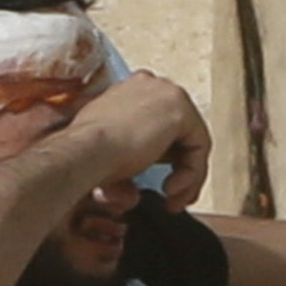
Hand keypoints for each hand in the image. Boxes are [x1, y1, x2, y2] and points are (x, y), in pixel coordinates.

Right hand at [79, 70, 211, 208]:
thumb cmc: (87, 153)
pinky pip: (198, 146)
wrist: (86, 150)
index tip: (161, 181)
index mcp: (130, 92)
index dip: (165, 157)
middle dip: (180, 168)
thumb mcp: (110, 155)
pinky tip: (171, 190)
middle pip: (180, 132)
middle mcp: (150, 86)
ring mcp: (166, 93)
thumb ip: (128, 164)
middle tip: (173, 195)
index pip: (160, 124)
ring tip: (172, 199)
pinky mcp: (180, 109)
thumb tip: (131, 193)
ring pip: (191, 141)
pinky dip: (191, 173)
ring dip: (186, 176)